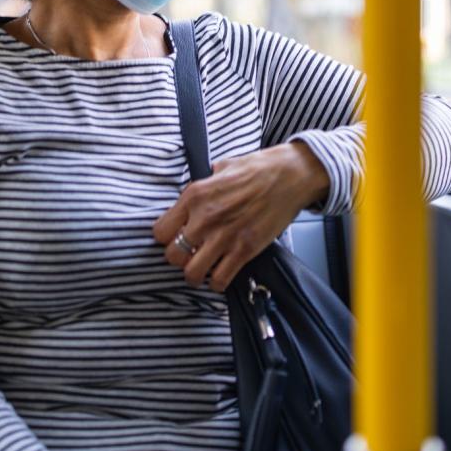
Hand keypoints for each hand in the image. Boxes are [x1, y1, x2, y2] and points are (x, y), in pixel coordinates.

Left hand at [153, 142, 328, 291]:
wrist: (290, 175)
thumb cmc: (258, 169)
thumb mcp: (222, 168)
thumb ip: (205, 183)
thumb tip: (199, 190)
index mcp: (195, 195)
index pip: (161, 231)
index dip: (166, 238)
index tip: (174, 238)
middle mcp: (205, 217)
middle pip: (172, 255)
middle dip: (178, 258)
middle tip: (188, 255)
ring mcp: (225, 236)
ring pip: (192, 273)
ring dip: (195, 274)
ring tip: (201, 268)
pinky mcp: (245, 250)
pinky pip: (220, 279)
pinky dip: (217, 282)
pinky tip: (220, 273)